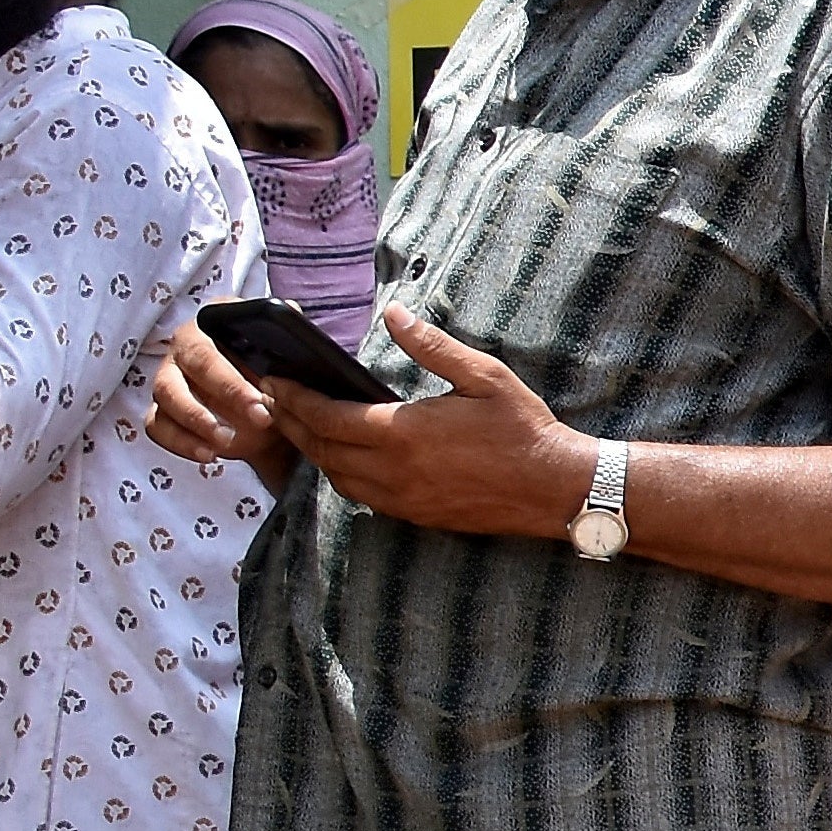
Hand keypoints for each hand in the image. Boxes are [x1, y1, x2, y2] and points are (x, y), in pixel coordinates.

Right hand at [143, 318, 306, 486]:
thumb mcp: (284, 352)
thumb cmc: (271, 369)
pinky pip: (157, 425)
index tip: (264, 401)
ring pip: (166, 394)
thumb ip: (286, 333)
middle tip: (260, 420)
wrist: (265, 402)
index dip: (236, 376)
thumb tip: (291, 312)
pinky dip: (180, 442)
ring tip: (227, 443)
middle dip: (226, 396)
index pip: (216, 345)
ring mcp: (168, 377)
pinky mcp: (161, 409)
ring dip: (196, 421)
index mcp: (211, 323)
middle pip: (193, 367)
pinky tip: (207, 455)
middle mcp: (184, 345)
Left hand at [274, 310, 593, 540]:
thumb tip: (395, 315)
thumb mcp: (483, 377)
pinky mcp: (418, 515)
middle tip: (273, 401)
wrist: (558, 488)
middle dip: (291, 423)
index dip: (293, 398)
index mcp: (403, 433)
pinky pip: (363, 498)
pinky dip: (341, 475)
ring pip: (336, 477)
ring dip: (313, 452)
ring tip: (301, 428)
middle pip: (320, 449)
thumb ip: (432, 347)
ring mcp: (404, 499)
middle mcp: (394, 471)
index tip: (274, 380)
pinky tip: (343, 459)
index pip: (326, 416)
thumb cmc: (525, 429)